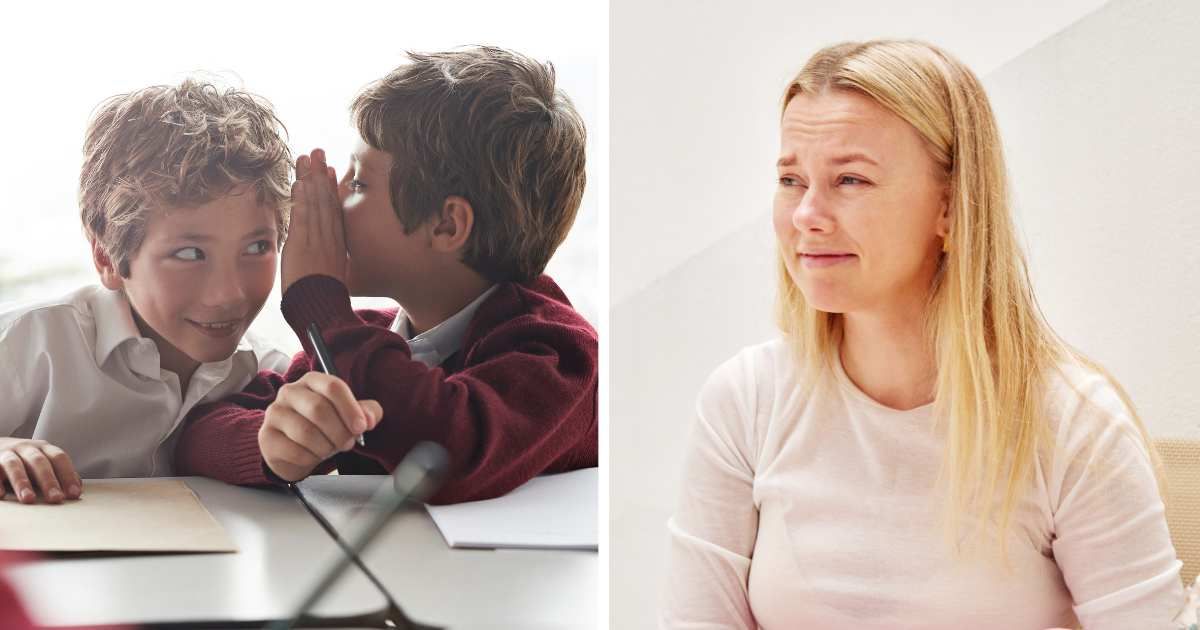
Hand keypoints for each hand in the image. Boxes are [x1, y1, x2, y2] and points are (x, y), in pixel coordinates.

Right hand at [0, 438, 81, 503]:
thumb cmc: (24, 460)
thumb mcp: (43, 462)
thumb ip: (59, 473)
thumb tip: (78, 489)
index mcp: (43, 448)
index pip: (59, 458)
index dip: (68, 475)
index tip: (74, 494)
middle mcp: (25, 448)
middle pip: (39, 462)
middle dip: (49, 481)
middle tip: (55, 499)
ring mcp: (6, 453)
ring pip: (15, 465)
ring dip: (22, 482)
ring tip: (29, 499)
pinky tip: (1, 495)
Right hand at [258, 372, 381, 481]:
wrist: (293, 450)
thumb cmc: (323, 428)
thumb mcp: (347, 416)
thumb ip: (365, 412)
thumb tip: (369, 419)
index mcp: (312, 381)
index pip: (333, 387)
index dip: (351, 409)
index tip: (361, 427)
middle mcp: (290, 392)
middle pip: (319, 409)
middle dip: (339, 432)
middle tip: (347, 443)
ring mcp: (275, 413)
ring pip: (306, 432)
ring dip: (325, 447)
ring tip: (330, 449)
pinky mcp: (266, 437)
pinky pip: (294, 451)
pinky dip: (310, 458)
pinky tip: (313, 456)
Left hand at [281, 148, 348, 292]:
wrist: (320, 311)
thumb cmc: (323, 301)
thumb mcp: (331, 278)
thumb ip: (328, 262)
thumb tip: (327, 258)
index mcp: (337, 246)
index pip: (334, 211)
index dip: (331, 189)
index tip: (329, 171)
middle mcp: (329, 239)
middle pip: (326, 201)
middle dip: (321, 176)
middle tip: (318, 153)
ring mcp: (317, 240)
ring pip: (316, 204)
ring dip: (311, 179)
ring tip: (308, 157)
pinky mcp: (303, 245)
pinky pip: (304, 216)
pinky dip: (302, 198)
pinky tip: (299, 182)